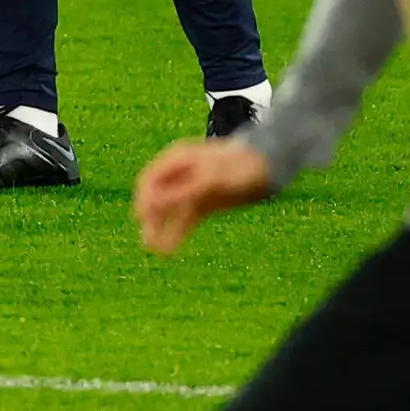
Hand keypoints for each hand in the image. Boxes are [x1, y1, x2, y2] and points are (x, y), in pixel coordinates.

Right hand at [134, 138, 275, 255]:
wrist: (266, 166)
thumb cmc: (238, 166)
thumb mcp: (209, 178)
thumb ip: (182, 191)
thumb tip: (153, 204)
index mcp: (177, 160)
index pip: (150, 180)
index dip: (144, 199)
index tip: (142, 218)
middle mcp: (180, 175)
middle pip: (156, 197)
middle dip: (150, 217)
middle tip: (148, 239)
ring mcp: (191, 190)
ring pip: (169, 212)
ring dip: (161, 228)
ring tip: (156, 249)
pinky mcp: (203, 204)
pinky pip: (184, 220)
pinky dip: (176, 233)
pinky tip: (170, 250)